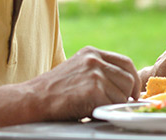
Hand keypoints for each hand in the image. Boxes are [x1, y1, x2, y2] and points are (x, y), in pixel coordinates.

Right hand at [25, 46, 140, 120]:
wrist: (32, 99)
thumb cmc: (54, 91)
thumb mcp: (78, 70)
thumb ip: (99, 72)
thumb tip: (125, 86)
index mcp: (92, 53)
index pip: (126, 62)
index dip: (133, 79)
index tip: (132, 92)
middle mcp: (95, 59)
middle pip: (128, 77)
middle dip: (128, 94)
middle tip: (119, 105)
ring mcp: (95, 73)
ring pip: (122, 93)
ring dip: (114, 105)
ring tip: (97, 107)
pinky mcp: (93, 89)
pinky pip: (111, 104)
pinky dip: (105, 111)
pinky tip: (91, 111)